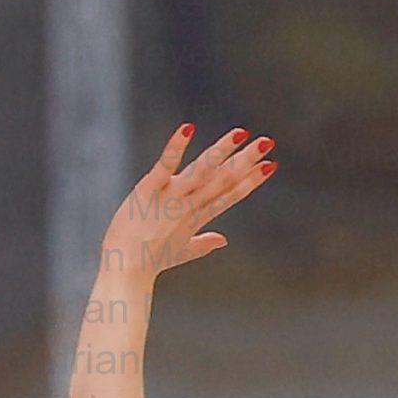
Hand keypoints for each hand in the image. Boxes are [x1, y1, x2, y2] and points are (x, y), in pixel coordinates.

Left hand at [99, 123, 275, 285]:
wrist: (127, 268)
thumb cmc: (151, 260)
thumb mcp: (182, 251)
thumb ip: (204, 242)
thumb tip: (223, 239)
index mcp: (198, 216)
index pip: (230, 194)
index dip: (251, 180)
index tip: (271, 165)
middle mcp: (189, 205)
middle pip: (223, 179)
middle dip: (246, 160)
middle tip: (268, 141)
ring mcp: (171, 196)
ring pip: (202, 170)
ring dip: (222, 150)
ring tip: (240, 133)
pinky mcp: (149, 189)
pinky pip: (165, 165)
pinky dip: (176, 147)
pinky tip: (188, 128)